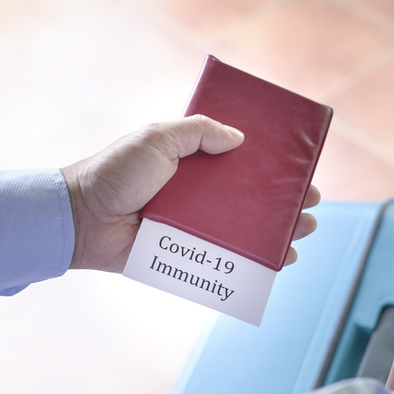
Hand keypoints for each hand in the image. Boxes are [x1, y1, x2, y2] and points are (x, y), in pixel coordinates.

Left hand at [60, 115, 319, 271]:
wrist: (83, 218)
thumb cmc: (116, 172)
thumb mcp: (158, 137)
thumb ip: (198, 132)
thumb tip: (240, 139)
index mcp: (192, 163)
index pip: (240, 163)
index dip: (270, 167)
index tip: (298, 169)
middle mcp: (198, 195)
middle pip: (251, 199)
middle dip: (284, 202)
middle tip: (311, 202)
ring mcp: (194, 226)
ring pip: (245, 231)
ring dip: (277, 232)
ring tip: (303, 231)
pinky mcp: (186, 254)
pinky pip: (225, 259)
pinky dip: (251, 262)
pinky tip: (277, 261)